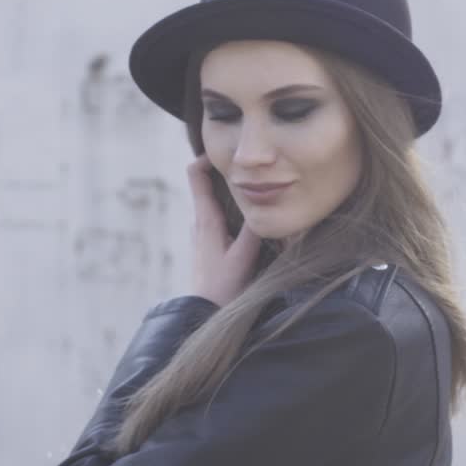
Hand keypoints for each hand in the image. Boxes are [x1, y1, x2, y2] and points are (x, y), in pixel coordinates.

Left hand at [186, 154, 260, 306]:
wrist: (203, 315)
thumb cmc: (222, 289)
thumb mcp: (244, 257)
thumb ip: (255, 229)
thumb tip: (270, 202)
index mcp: (205, 219)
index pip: (196, 174)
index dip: (207, 157)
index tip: (228, 150)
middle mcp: (200, 222)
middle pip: (207, 184)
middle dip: (227, 172)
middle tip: (251, 165)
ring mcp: (202, 234)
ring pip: (215, 202)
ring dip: (231, 192)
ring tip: (256, 186)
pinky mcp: (208, 245)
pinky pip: (219, 217)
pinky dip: (232, 209)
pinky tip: (251, 216)